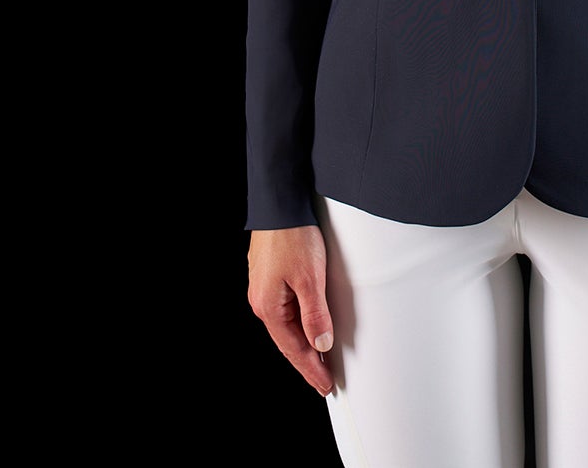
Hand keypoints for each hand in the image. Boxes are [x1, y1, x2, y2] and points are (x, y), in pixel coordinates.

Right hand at [247, 226, 335, 395]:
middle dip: (307, 360)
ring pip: (287, 323)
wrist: (280, 202)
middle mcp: (262, 300)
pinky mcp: (271, 274)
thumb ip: (315, 314)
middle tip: (324, 379)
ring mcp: (265, 287)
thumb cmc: (292, 235)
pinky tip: (310, 323)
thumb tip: (321, 344)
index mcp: (268, 307)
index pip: (293, 349)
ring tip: (321, 358)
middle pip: (288, 339)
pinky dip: (300, 320)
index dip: (310, 369)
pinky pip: (287, 307)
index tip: (325, 386)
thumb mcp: (309, 277)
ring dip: (304, 340)